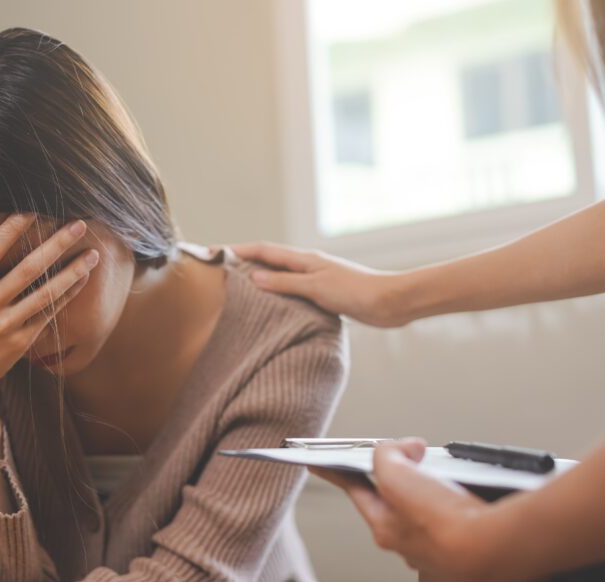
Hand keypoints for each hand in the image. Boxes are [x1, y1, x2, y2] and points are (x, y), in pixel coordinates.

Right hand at [0, 214, 97, 410]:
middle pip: (25, 271)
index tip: (31, 210)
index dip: (8, 231)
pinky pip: (50, 313)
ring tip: (93, 254)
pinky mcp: (23, 340)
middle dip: (55, 245)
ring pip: (45, 294)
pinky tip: (84, 277)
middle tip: (78, 225)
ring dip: (72, 272)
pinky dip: (69, 294)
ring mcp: (5, 326)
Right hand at [230, 242, 407, 326]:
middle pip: (269, 261)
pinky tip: (271, 307)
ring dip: (260, 279)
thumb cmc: (355, 292)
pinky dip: (277, 295)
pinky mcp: (324, 295)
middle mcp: (307, 266)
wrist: (389, 303)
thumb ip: (285, 284)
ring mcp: (315, 279)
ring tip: (238, 289)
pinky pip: (292, 291)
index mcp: (304, 259)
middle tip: (220, 270)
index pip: (263, 251)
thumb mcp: (316, 287)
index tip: (215, 252)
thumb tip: (254, 277)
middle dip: (244, 263)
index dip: (238, 250)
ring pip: (280, 277)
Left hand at [311, 439, 496, 579]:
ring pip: (422, 504)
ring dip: (426, 482)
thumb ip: (386, 456)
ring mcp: (437, 545)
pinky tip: (465, 483)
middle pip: (391, 497)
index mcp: (385, 527)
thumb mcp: (397, 475)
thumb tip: (405, 449)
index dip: (335, 471)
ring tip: (437, 462)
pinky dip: (451, 493)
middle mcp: (407, 542)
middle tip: (405, 450)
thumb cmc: (442, 517)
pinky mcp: (465, 541)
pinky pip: (450, 510)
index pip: (355, 490)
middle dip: (394, 472)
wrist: (494, 549)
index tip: (316, 461)